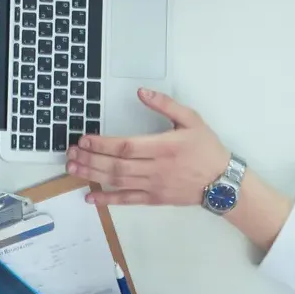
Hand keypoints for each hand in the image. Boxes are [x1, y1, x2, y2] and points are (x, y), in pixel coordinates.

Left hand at [66, 88, 230, 205]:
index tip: (84, 139)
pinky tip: (89, 197)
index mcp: (164, 147)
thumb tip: (141, 92)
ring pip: (119, 182)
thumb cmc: (207, 148)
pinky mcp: (155, 200)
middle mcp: (156, 169)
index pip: (127, 147)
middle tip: (69, 153)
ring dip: (93, 175)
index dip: (103, 144)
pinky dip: (108, 200)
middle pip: (118, 166)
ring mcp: (155, 186)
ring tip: (72, 167)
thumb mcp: (192, 120)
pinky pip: (128, 200)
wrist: (224, 183)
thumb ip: (166, 105)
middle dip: (91, 159)